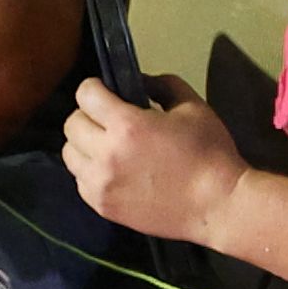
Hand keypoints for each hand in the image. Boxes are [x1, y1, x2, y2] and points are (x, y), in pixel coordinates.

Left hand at [58, 74, 241, 240]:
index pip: (85, 95)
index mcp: (128, 125)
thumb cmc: (210, 154)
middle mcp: (106, 154)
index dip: (94, 87)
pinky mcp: (103, 206)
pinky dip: (90, 171)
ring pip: (70, 154)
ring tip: (106, 145)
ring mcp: (101, 184)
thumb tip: (140, 82)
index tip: (105, 90)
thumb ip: (162, 86)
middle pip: (72, 123)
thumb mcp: (193, 107)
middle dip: (88, 115)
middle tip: (108, 118)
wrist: (217, 205)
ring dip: (84, 144)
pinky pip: (80, 181)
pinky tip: (112, 170)